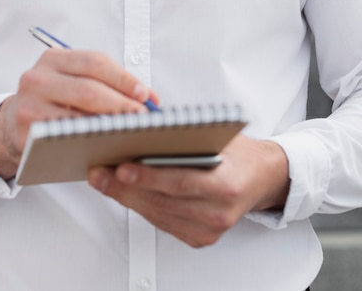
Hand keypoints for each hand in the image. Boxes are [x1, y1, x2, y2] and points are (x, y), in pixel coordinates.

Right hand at [0, 49, 158, 179]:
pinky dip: (88, 140)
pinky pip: (63, 138)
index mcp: (53, 58)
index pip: (95, 62)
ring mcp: (28, 105)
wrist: (12, 126)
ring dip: (108, 125)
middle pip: (88, 89)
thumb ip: (110, 85)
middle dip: (121, 104)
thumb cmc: (55, 102)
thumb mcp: (75, 83)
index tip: (145, 94)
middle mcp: (37, 77)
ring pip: (76, 115)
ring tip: (130, 131)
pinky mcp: (25, 134)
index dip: (123, 78)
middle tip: (143, 118)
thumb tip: (151, 98)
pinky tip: (106, 144)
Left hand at [88, 135, 289, 247]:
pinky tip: (124, 192)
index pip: (180, 182)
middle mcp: (218, 212)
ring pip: (156, 214)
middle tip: (99, 170)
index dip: (148, 177)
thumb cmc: (239, 153)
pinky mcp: (199, 238)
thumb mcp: (218, 135)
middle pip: (162, 201)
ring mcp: (208, 230)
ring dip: (126, 197)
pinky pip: (162, 222)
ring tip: (104, 178)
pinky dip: (141, 205)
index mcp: (226, 185)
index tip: (121, 167)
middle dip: (124, 186)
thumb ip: (186, 134)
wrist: (262, 178)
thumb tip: (144, 124)